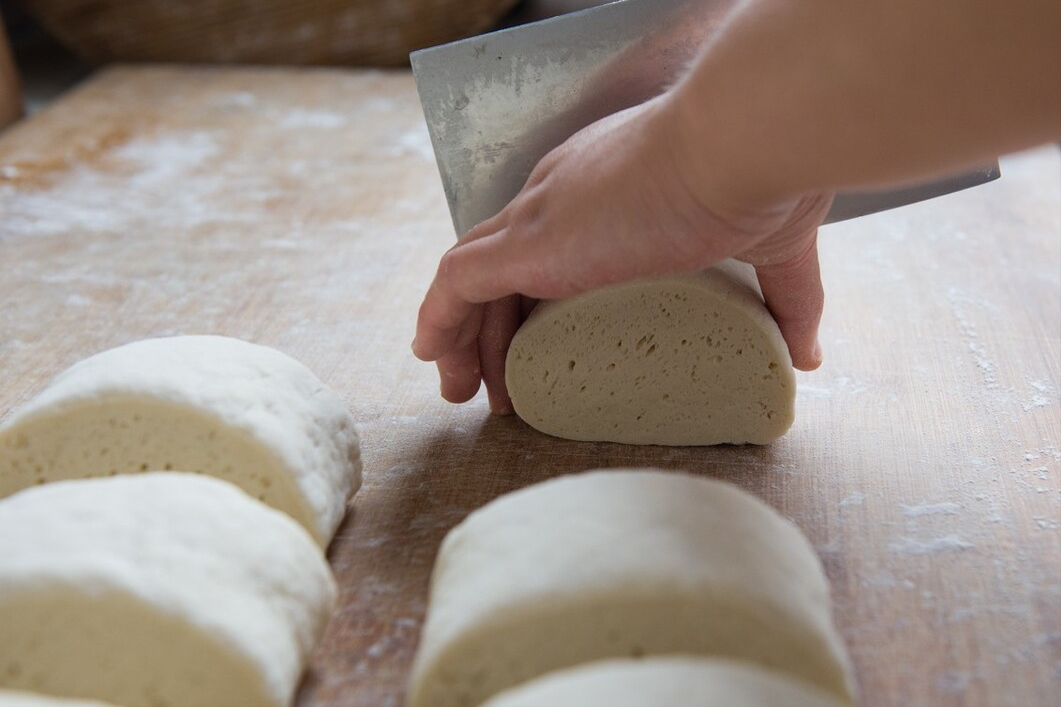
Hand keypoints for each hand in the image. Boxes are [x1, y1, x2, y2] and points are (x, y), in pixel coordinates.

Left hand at [412, 94, 831, 413]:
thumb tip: (806, 357)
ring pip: (472, 280)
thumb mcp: (770, 243)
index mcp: (606, 191)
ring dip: (464, 338)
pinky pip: (457, 283)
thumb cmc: (761, 174)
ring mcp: (541, 215)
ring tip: (467, 393)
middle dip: (493, 331)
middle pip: (503, 270)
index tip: (542, 354)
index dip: (536, 304)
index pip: (548, 250)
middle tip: (499, 390)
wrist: (744, 140)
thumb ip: (785, 299)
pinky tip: (433, 357)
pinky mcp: (531, 241)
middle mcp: (560, 196)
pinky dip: (440, 320)